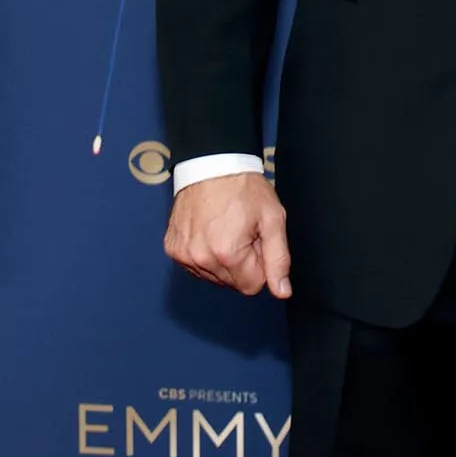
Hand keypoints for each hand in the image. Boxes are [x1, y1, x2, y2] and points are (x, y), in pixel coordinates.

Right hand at [164, 173, 291, 298]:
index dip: (260, 264)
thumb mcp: (272, 220)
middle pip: (232, 283)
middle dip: (242, 262)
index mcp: (228, 253)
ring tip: (225, 229)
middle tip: (242, 232)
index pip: (252, 286)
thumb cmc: (244, 188)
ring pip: (214, 277)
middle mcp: (201, 258)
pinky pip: (196, 266)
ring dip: (223, 260)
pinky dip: (205, 254)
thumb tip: (282, 292)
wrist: (212, 164)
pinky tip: (209, 231)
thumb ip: (278, 259)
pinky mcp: (173, 248)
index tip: (256, 240)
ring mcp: (183, 254)